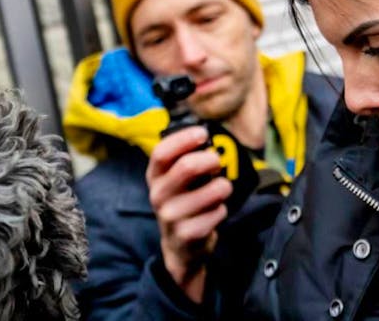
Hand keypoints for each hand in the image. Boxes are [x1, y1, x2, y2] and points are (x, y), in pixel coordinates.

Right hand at [146, 127, 231, 302]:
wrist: (181, 245)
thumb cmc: (186, 201)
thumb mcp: (178, 180)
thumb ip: (189, 158)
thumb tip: (209, 137)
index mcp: (155, 176)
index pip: (161, 152)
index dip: (184, 138)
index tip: (203, 134)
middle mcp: (158, 195)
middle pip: (188, 166)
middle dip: (211, 160)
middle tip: (217, 163)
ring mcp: (171, 217)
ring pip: (213, 190)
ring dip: (223, 187)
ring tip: (219, 191)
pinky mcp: (187, 234)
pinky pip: (218, 212)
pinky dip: (222, 209)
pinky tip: (213, 213)